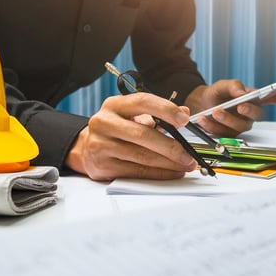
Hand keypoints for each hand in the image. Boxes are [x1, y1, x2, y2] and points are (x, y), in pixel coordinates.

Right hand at [65, 92, 197, 180]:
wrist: (86, 148)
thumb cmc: (116, 130)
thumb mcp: (133, 115)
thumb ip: (157, 113)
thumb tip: (184, 111)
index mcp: (114, 105)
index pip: (142, 102)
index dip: (165, 109)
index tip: (184, 119)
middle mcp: (104, 122)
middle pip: (143, 135)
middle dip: (171, 146)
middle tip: (189, 153)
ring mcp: (100, 145)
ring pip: (142, 156)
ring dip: (169, 163)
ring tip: (185, 164)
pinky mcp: (102, 166)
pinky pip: (137, 172)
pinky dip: (159, 173)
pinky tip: (172, 172)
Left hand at [186, 80, 275, 135]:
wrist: (199, 104)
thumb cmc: (217, 93)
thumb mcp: (224, 85)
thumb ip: (234, 86)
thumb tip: (242, 92)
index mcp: (254, 100)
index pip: (273, 99)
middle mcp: (250, 115)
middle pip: (257, 116)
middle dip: (249, 111)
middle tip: (239, 105)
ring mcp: (239, 126)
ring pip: (238, 126)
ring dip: (226, 119)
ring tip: (214, 110)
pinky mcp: (227, 135)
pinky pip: (222, 132)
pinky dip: (211, 125)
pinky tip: (203, 118)